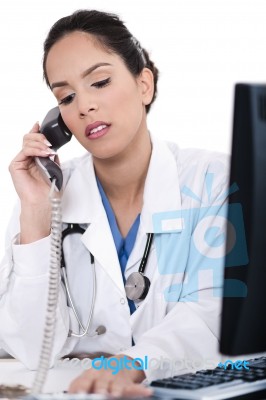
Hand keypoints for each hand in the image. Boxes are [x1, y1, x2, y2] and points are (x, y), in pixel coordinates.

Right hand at [9, 122, 57, 242]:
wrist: (44, 201)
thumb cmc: (49, 189)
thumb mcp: (55, 167)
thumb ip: (52, 156)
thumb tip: (53, 146)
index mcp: (34, 158)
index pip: (33, 140)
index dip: (36, 131)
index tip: (41, 124)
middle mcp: (25, 159)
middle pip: (29, 138)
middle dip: (41, 137)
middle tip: (50, 143)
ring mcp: (20, 161)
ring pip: (27, 142)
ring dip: (40, 144)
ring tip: (49, 150)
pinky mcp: (15, 165)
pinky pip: (25, 151)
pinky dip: (36, 150)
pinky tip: (44, 153)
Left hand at [68, 355, 152, 396]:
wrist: (122, 362)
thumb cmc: (102, 374)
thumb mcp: (89, 378)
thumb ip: (79, 386)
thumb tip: (70, 394)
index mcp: (91, 373)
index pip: (83, 380)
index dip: (81, 387)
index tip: (79, 394)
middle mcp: (104, 373)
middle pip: (101, 380)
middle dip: (100, 388)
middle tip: (100, 394)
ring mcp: (117, 376)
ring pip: (117, 382)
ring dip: (117, 388)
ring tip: (116, 394)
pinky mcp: (129, 381)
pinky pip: (135, 386)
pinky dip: (140, 389)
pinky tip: (146, 391)